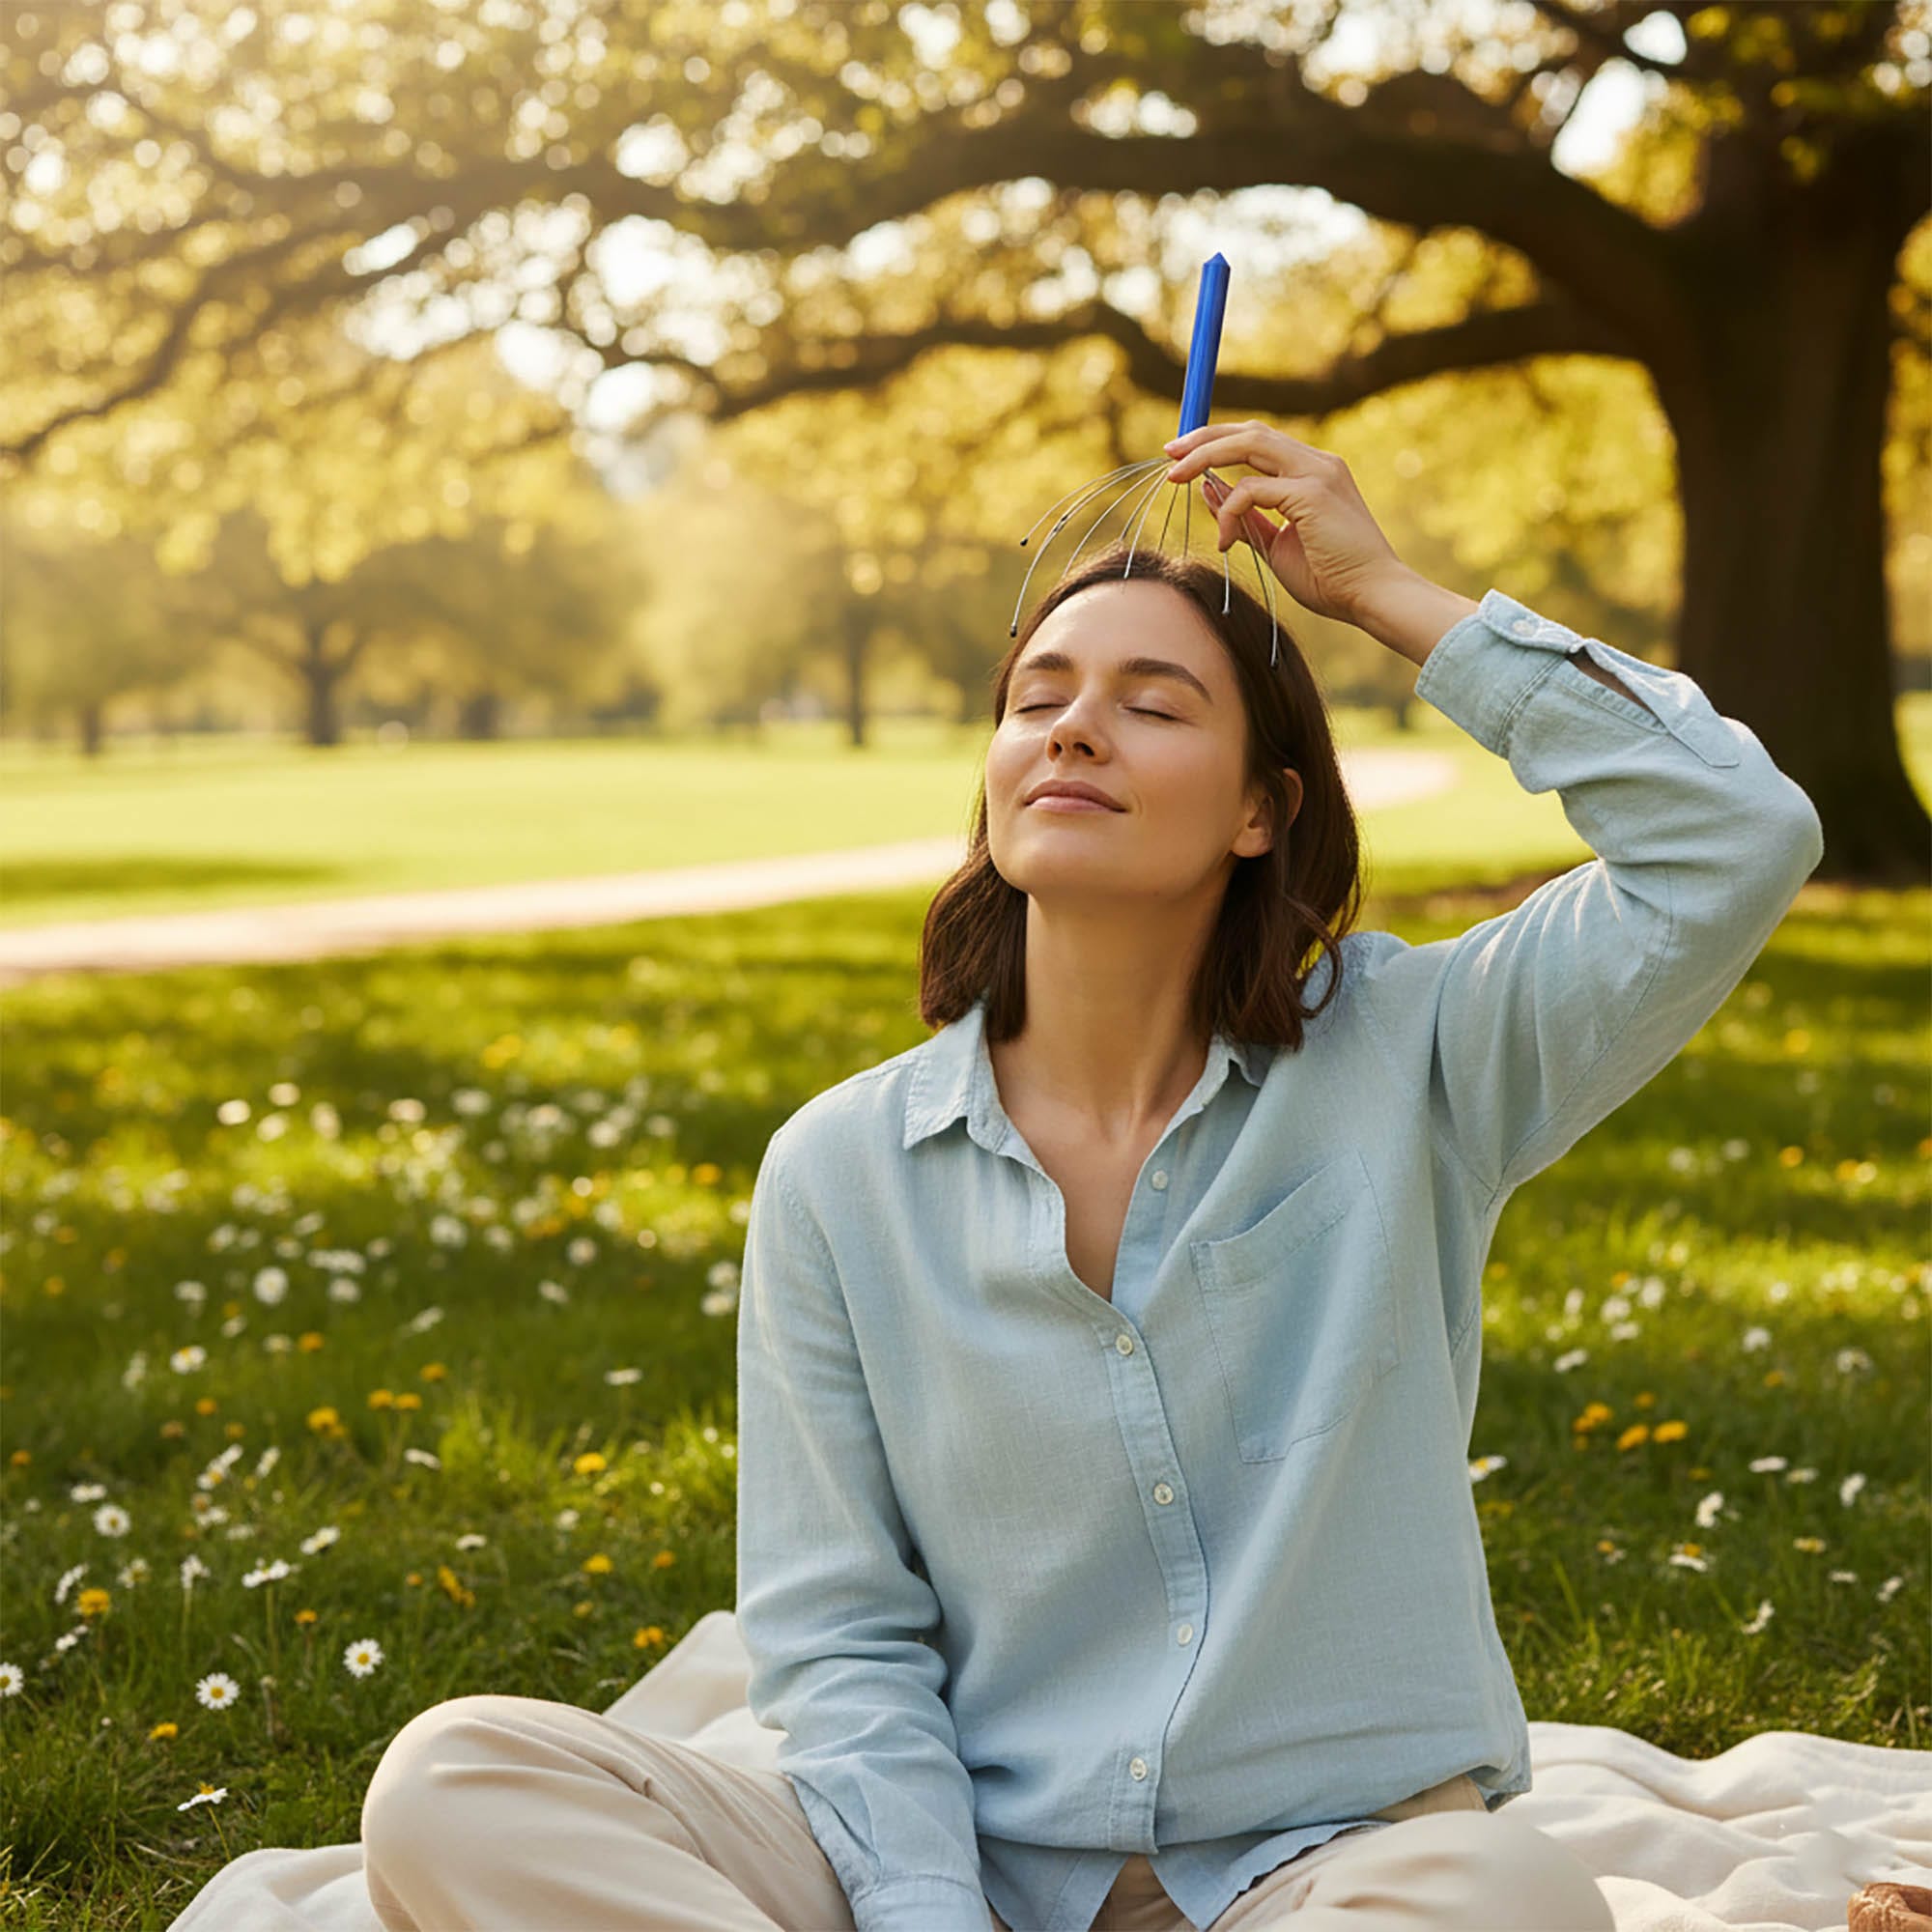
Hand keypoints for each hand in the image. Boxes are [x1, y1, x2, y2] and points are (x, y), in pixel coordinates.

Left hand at [1163, 420, 1409, 631]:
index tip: (1182, 456)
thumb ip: (1247, 518)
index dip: (1218, 442)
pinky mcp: (1312, 493)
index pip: (1259, 441)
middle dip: (1204, 438)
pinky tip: (1227, 541)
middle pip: (1251, 431)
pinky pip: (1250, 489)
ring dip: (1206, 457)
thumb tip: (1208, 493)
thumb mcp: (1276, 545)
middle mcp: (1317, 463)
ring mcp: (1317, 473)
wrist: (1371, 597)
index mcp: (1313, 472)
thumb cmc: (1330, 578)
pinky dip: (1228, 510)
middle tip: (1169, 452)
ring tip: (1176, 477)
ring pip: (1249, 444)